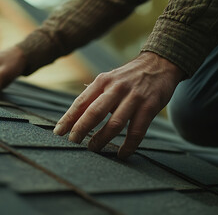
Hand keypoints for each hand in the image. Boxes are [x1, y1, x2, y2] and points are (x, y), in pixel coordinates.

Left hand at [53, 52, 184, 158]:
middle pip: (94, 112)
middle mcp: (116, 88)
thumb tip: (73, 116)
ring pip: (115, 123)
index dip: (68, 118)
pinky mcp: (150, 106)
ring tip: (93, 149)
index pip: (81, 102)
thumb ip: (94, 96)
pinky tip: (122, 153)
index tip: (58, 133)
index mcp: (102, 81)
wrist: (160, 64)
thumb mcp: (109, 79)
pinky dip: (128, 145)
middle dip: (81, 129)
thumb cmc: (129, 77)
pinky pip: (137, 131)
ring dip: (102, 139)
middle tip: (72, 143)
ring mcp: (134, 97)